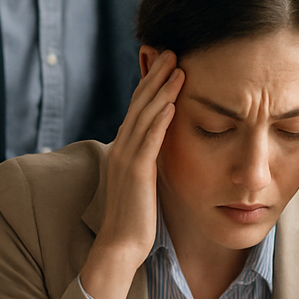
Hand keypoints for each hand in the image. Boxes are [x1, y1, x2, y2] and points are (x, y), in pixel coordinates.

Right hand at [79, 49, 182, 298]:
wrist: (120, 246)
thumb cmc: (135, 219)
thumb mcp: (143, 183)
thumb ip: (149, 162)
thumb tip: (160, 150)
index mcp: (124, 150)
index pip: (138, 109)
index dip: (151, 85)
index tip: (166, 64)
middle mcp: (122, 148)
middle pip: (139, 104)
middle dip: (156, 76)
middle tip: (171, 51)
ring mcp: (127, 159)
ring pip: (144, 116)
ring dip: (162, 90)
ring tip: (177, 67)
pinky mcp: (136, 172)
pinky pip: (149, 139)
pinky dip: (161, 118)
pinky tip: (173, 102)